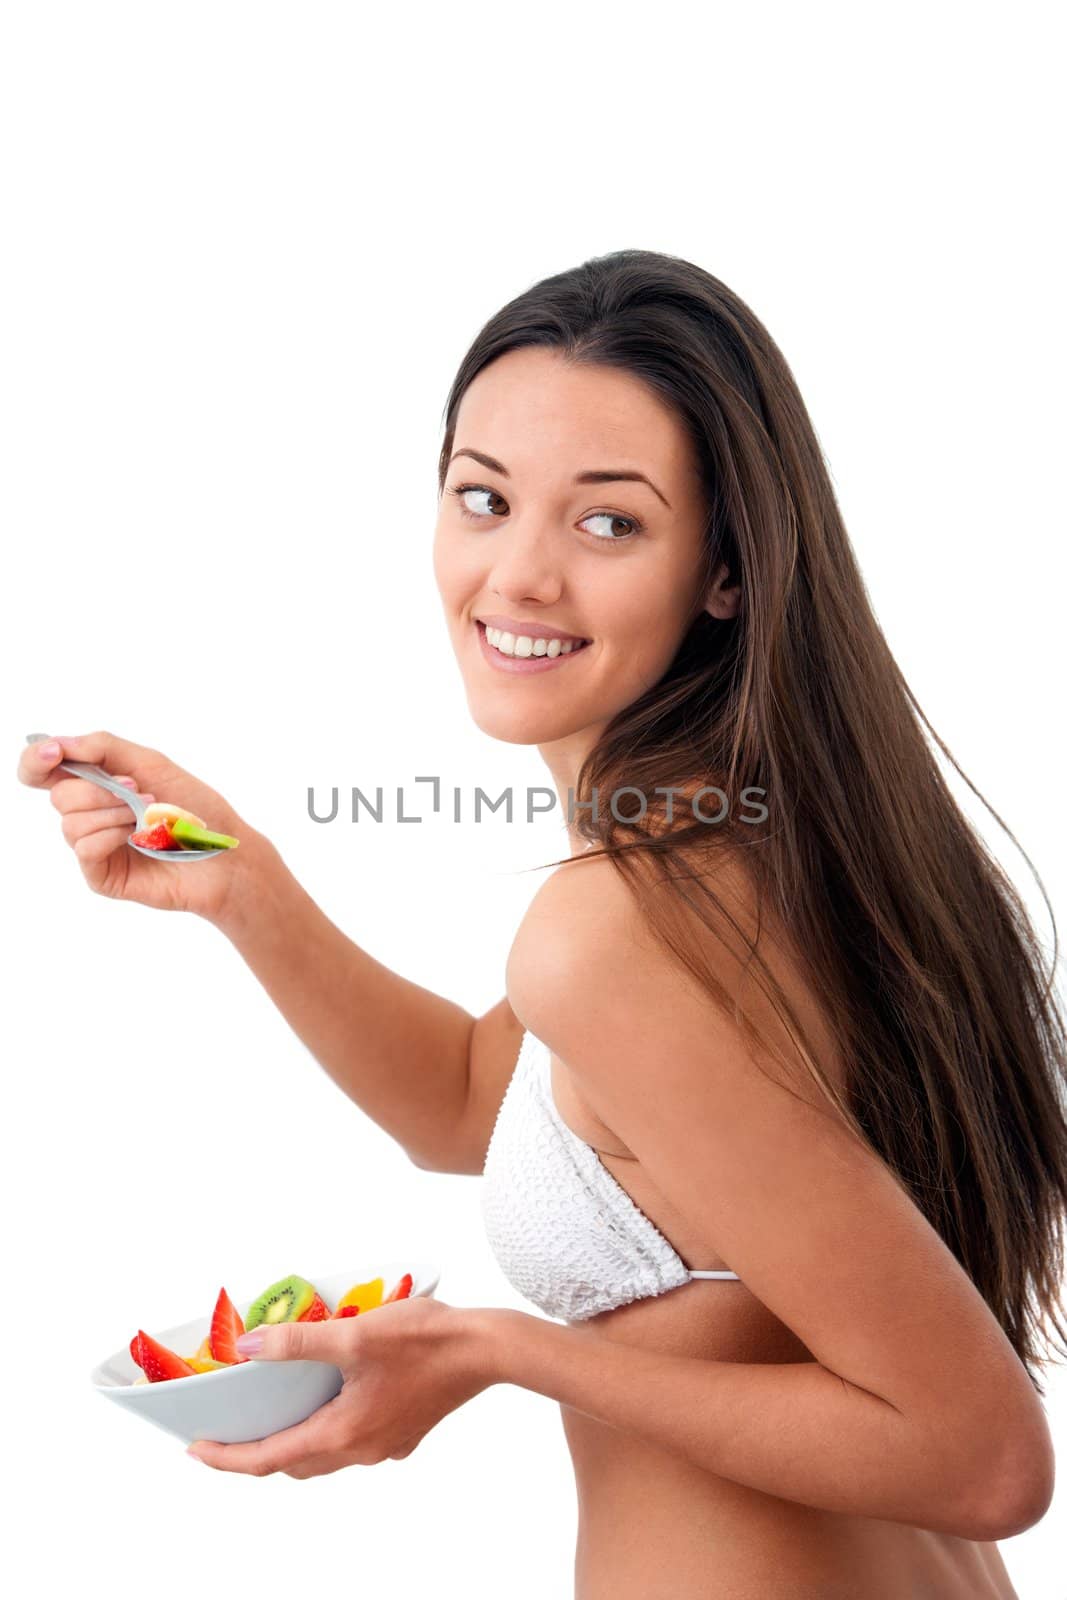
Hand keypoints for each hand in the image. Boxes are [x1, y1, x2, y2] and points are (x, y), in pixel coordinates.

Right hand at [17, 729, 265, 923]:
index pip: (43, 769)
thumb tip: (57, 742)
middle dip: (98, 790)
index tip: (53, 752)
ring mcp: (94, 846)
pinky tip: (138, 839)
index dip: (36, 758)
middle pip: (58, 794)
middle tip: (136, 791)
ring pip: (70, 822)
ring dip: (112, 813)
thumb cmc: (195, 807)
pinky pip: (85, 848)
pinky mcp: (101, 874)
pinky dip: (111, 836)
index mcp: (97, 783)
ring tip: (148, 817)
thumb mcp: (150, 764)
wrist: (224, 854)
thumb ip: (102, 748)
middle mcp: (90, 814)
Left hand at [186, 1297, 497, 1477]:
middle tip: (224, 1434)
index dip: (227, 1457)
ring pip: (324, 1455)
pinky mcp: (402, 1431)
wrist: (488, 1349)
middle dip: (254, 1453)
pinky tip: (329, 1399)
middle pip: (294, 1463)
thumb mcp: (355, 1334)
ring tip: (269, 1418)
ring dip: (292, 1442)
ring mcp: (384, 1445)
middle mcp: (361, 1450)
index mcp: (342, 1433)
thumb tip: (249, 1348)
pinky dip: (327, 1429)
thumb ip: (298, 1342)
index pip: (268, 1459)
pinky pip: (352, 1441)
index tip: (195, 1449)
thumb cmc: (426, 1339)